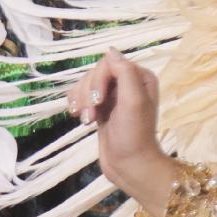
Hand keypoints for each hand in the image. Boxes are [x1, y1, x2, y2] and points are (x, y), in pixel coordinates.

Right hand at [68, 50, 177, 215]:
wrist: (128, 165)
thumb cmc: (134, 135)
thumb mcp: (133, 101)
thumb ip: (125, 73)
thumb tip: (110, 51)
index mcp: (140, 77)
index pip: (109, 63)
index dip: (99, 80)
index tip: (98, 102)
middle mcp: (128, 83)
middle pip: (95, 72)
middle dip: (88, 93)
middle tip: (90, 116)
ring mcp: (113, 96)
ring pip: (85, 84)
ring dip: (81, 100)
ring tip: (85, 120)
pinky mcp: (101, 108)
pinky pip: (80, 95)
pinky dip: (75, 103)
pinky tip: (77, 116)